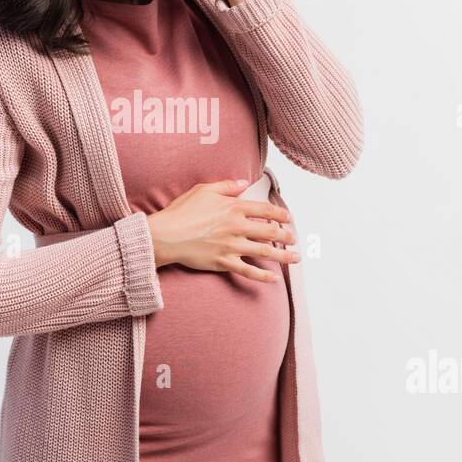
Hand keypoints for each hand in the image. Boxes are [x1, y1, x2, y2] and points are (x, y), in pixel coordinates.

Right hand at [145, 178, 299, 282]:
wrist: (166, 235)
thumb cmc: (182, 211)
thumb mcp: (204, 190)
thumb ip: (226, 185)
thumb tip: (244, 182)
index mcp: (234, 208)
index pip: (265, 210)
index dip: (280, 214)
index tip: (288, 218)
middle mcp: (237, 227)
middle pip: (270, 232)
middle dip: (286, 236)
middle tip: (293, 238)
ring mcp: (232, 247)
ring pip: (265, 252)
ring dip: (283, 255)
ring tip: (295, 257)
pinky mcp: (224, 262)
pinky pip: (248, 271)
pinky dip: (262, 276)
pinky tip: (273, 278)